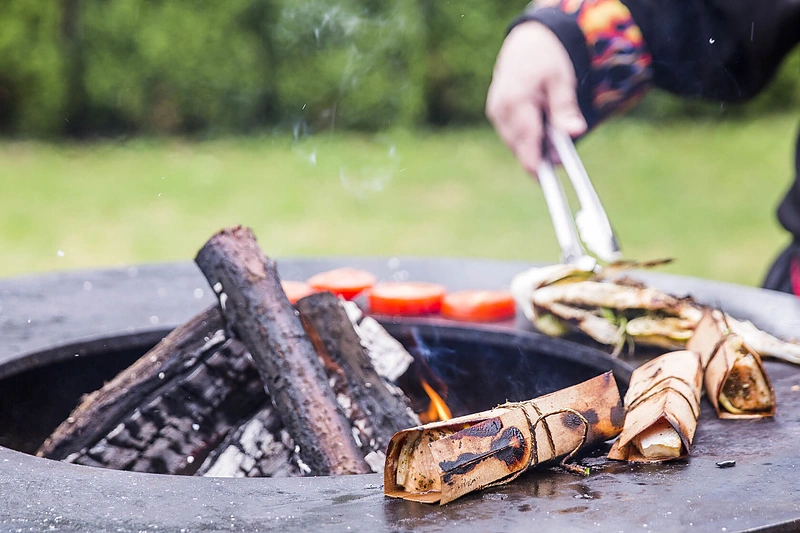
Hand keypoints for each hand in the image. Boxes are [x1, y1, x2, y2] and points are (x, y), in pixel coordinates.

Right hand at [486, 22, 586, 176]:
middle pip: (520, 146)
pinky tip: (541, 128)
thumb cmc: (547, 60)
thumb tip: (575, 133)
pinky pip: (513, 136)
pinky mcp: (496, 116)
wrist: (526, 43)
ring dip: (534, 146)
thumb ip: (565, 108)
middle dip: (540, 154)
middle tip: (562, 157)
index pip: (526, 139)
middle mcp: (500, 109)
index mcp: (515, 100)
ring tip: (554, 135)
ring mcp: (495, 113)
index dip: (535, 162)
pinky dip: (528, 138)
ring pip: (516, 143)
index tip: (543, 180)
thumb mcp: (562, 80)